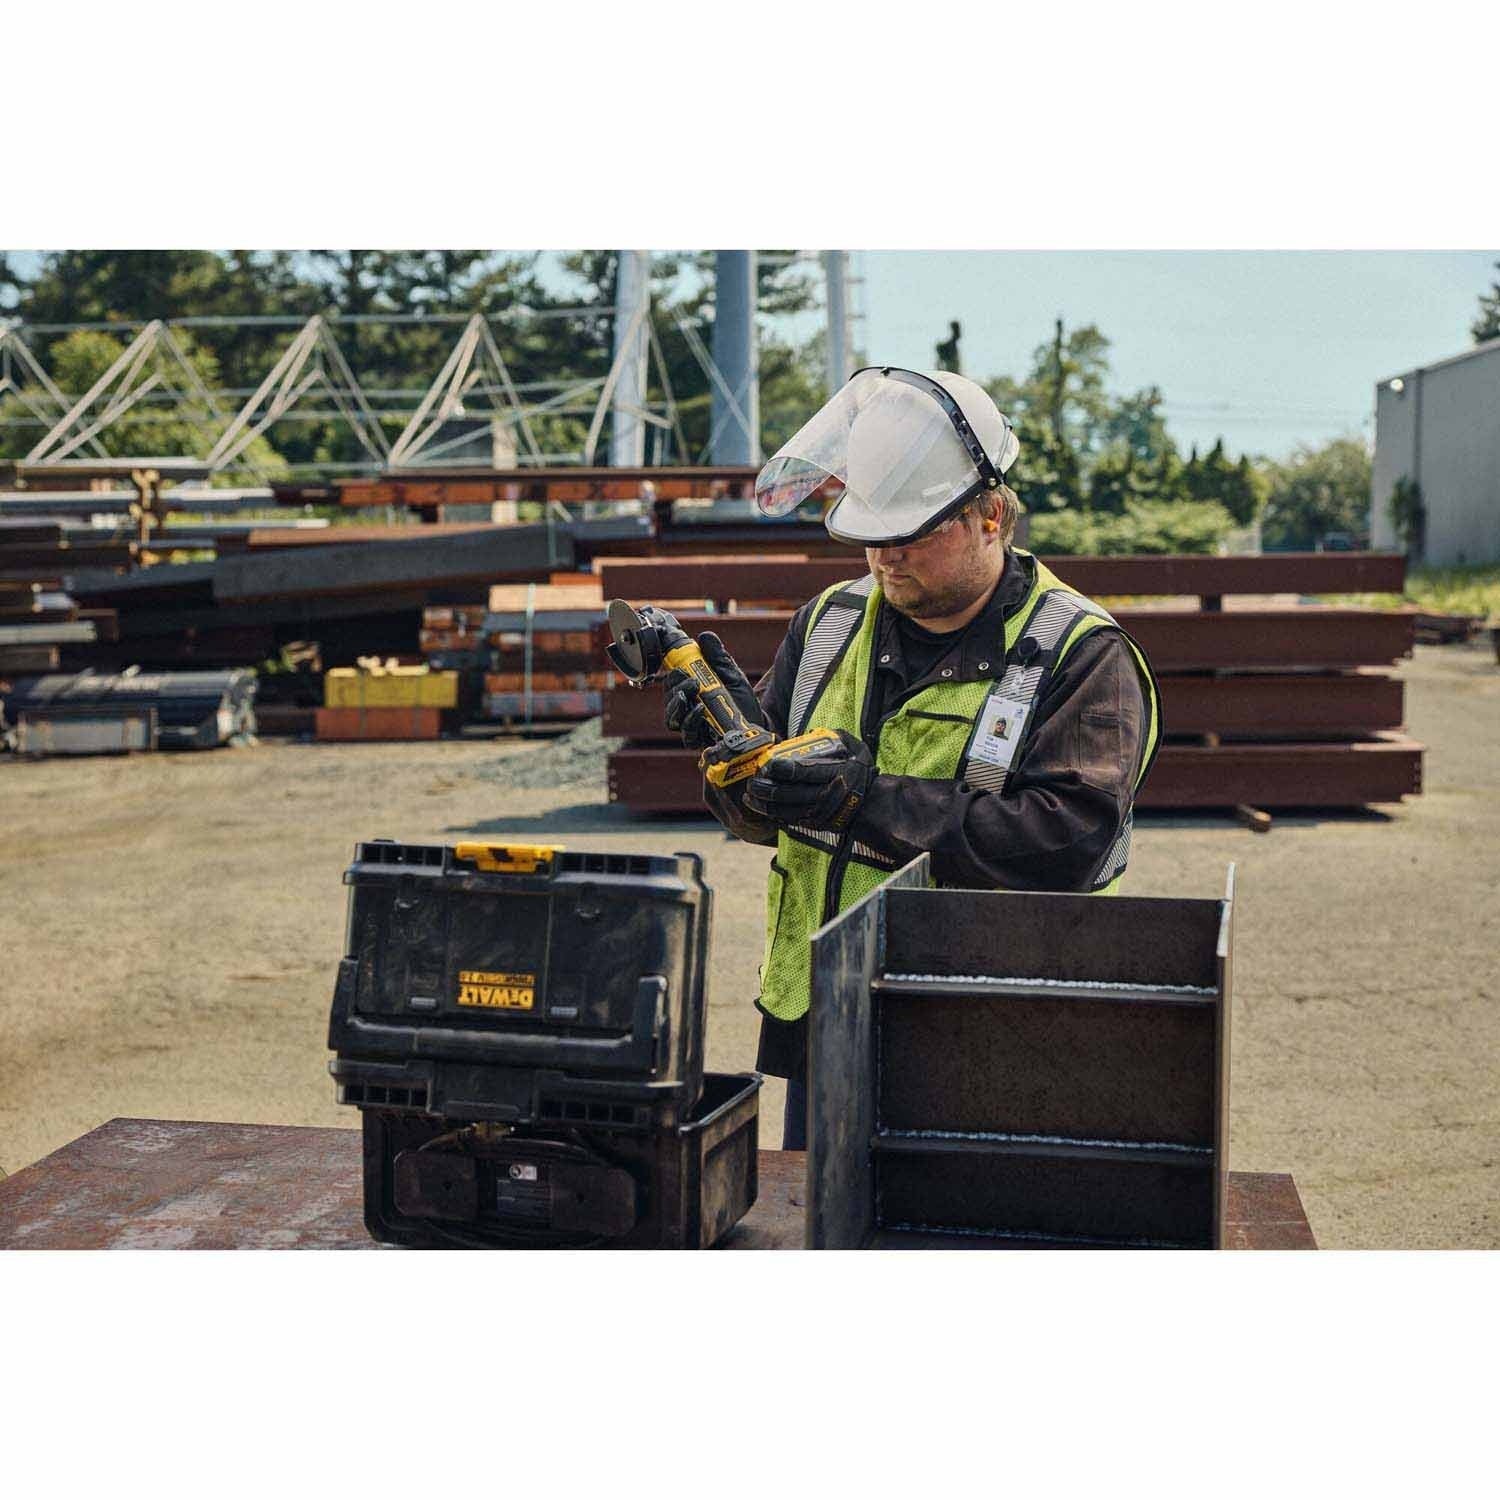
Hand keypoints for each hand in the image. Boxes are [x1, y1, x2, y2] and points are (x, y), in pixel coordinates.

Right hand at [663, 631, 765, 750]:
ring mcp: (692, 726)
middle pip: (669, 698)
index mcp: (692, 691)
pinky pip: (687, 733)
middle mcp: (687, 709)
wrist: (758, 727)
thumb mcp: (732, 676)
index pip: (673, 681)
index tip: (677, 660)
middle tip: (688, 677)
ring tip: (691, 690)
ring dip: (677, 702)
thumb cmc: (742, 702)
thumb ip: (718, 658)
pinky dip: (690, 720)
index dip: (670, 670)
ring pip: (672, 717)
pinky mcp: (700, 741)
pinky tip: (699, 710)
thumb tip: (706, 636)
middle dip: (674, 685)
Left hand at [742, 731, 874, 831]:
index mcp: (836, 774)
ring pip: (786, 811)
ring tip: (749, 797)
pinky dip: (774, 816)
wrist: (872, 804)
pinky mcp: (816, 824)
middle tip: (752, 781)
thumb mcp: (856, 747)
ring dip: (764, 805)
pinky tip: (761, 808)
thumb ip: (837, 736)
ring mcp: (821, 813)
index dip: (783, 769)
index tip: (767, 764)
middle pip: (790, 794)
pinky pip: (791, 821)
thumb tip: (810, 731)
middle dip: (766, 789)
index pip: (804, 772)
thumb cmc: (860, 771)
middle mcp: (827, 796)